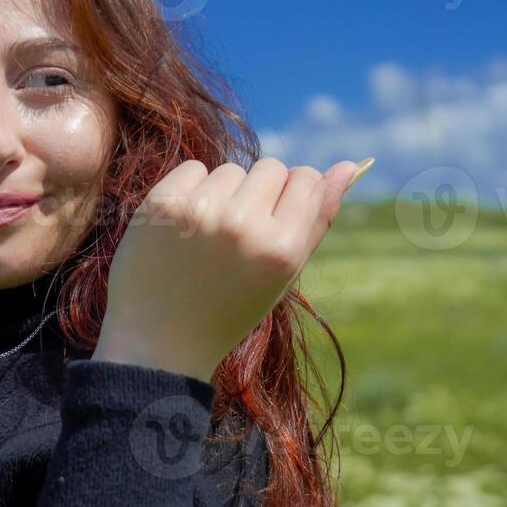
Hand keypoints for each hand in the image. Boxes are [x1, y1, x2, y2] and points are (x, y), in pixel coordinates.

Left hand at [92, 156, 373, 382]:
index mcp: (281, 250)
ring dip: (226, 193)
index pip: (308, 180)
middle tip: (241, 233)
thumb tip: (347, 165)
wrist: (159, 341)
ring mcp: (200, 212)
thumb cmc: (230, 307)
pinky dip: (193, 190)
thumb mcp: (283, 273)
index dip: (295, 195)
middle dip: (263, 191)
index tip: (277, 217)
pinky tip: (185, 227)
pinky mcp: (163, 204)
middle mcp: (243, 227)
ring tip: (210, 237)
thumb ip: (317, 218)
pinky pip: (194, 169)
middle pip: (272, 167)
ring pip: (232, 169)